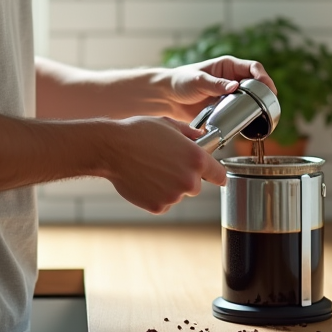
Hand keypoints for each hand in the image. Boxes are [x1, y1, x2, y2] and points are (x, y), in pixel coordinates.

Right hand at [104, 116, 227, 213]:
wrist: (111, 149)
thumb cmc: (138, 133)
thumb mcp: (168, 124)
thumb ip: (189, 133)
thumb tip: (200, 136)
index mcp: (196, 159)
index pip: (219, 174)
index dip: (216, 174)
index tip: (214, 176)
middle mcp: (189, 180)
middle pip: (196, 186)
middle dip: (185, 178)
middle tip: (166, 165)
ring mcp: (174, 196)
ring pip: (177, 194)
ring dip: (169, 187)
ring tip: (150, 170)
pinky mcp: (158, 207)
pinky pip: (162, 203)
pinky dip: (155, 195)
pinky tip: (143, 180)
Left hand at [159, 56, 276, 121]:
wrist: (167, 98)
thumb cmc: (180, 81)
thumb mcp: (198, 81)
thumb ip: (215, 84)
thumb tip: (235, 86)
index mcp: (228, 66)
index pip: (253, 68)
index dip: (264, 77)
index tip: (268, 88)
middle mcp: (232, 79)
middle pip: (256, 85)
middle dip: (265, 93)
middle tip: (268, 105)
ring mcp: (229, 95)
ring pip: (251, 100)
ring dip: (257, 107)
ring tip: (263, 116)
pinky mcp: (225, 109)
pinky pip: (240, 112)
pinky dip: (246, 117)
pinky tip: (249, 123)